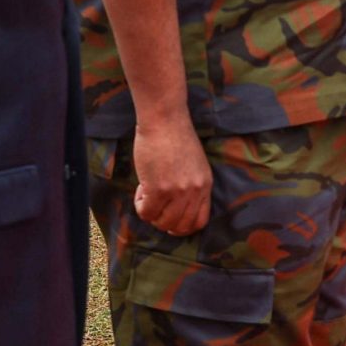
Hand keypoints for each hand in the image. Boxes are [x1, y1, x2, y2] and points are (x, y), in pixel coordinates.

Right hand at [131, 114, 212, 236]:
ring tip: (147, 193)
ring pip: (162, 222)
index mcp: (206, 184)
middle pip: (180, 226)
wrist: (164, 119)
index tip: (170, 219)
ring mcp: (178, 191)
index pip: (199, 221)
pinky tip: (141, 188)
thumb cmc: (175, 137)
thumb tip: (175, 208)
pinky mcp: (159, 189)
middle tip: (155, 206)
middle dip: (164, 222)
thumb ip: (190, 186)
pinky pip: (146, 212)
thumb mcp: (194, 164)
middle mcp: (195, 191)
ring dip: (151, 213)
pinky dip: (140, 205)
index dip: (182, 226)